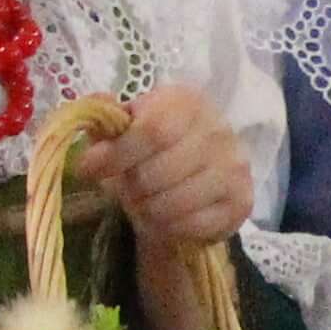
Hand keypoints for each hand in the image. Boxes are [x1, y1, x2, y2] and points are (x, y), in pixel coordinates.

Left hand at [84, 85, 255, 251]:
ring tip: (144, 203)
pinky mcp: (242, 201)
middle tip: (124, 189)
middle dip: (130, 188)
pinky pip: (193, 225)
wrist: (198, 168)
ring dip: (147, 210)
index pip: (152, 131)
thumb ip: (107, 120)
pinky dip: (169, 227)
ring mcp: (234, 166)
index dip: (116, 155)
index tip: (88, 169)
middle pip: (158, 173)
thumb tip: (96, 118)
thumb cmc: (154, 145)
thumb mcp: (128, 124)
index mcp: (187, 102)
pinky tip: (165, 217)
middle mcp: (218, 129)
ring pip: (173, 204)